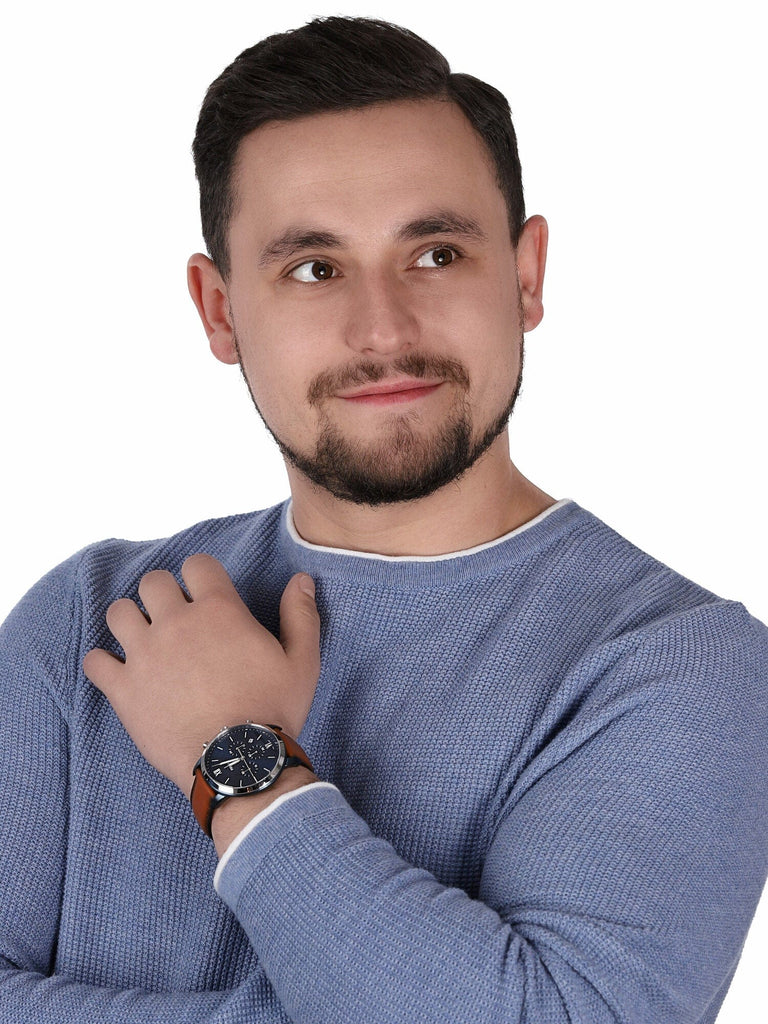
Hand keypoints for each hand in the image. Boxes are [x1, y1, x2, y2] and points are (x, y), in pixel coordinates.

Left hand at [83, 554, 319, 797]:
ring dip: (130, 620)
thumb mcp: (302, 662)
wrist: (238, 763)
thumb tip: (301, 579)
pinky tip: (120, 672)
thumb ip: (301, 615)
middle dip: (163, 593)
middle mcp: (177, 623)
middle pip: (152, 581)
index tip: (205, 594)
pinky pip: (95, 661)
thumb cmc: (273, 711)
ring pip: (118, 613)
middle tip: (174, 617)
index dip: (201, 575)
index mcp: (219, 610)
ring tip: (144, 639)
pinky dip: (103, 663)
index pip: (196, 564)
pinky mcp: (124, 689)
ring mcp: (145, 655)